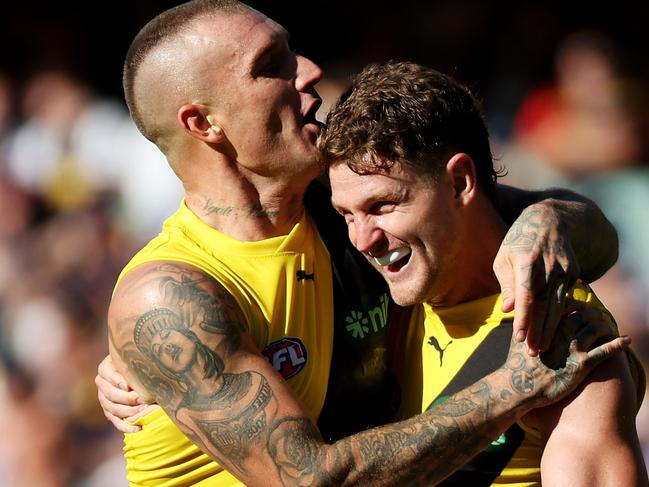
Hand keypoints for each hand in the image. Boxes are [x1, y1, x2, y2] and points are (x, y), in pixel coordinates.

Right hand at [95, 354, 151, 432]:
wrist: (137, 370)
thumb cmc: (138, 361)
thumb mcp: (134, 359)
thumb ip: (135, 364)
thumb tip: (141, 374)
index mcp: (105, 368)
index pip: (109, 375)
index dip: (118, 382)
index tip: (129, 386)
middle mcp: (101, 384)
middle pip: (110, 394)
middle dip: (127, 398)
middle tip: (142, 399)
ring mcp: (104, 399)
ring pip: (112, 408)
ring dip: (128, 412)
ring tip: (142, 412)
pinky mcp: (109, 411)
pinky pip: (115, 420)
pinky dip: (126, 426)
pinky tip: (138, 429)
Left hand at [494, 203, 579, 355]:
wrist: (548, 221)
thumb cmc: (517, 242)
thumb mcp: (504, 259)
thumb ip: (507, 285)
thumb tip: (508, 309)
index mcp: (526, 261)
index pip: (526, 296)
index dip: (523, 319)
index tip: (519, 338)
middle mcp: (548, 266)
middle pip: (544, 304)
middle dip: (538, 330)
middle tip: (532, 352)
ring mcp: (564, 269)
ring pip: (557, 304)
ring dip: (551, 328)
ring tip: (542, 347)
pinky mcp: (574, 272)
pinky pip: (566, 298)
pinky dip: (560, 316)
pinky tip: (554, 331)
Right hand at [501, 302, 628, 412]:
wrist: (519, 386)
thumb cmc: (518, 362)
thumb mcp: (519, 336)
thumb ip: (526, 322)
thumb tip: (522, 310)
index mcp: (547, 323)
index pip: (568, 305)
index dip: (577, 304)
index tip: (581, 307)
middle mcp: (561, 332)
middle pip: (585, 314)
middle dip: (593, 313)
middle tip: (597, 316)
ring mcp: (572, 348)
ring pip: (597, 329)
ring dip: (606, 326)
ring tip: (609, 327)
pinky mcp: (582, 365)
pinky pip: (605, 351)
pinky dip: (618, 344)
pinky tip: (626, 340)